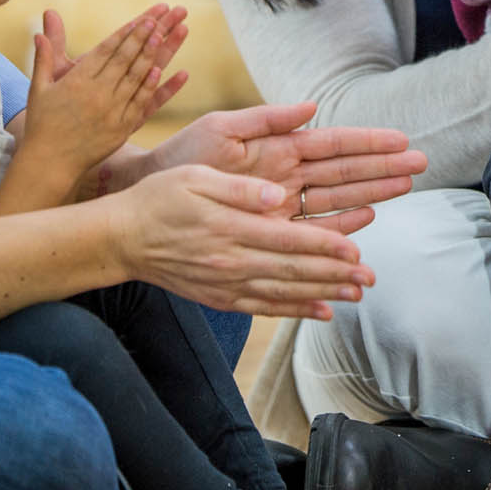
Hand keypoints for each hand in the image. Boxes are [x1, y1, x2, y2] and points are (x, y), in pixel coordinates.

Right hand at [22, 15, 177, 177]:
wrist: (49, 163)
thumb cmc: (43, 124)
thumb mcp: (39, 88)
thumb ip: (44, 58)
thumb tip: (38, 33)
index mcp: (77, 80)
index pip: (106, 50)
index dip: (126, 33)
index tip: (142, 19)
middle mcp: (96, 93)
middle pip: (124, 60)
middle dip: (142, 38)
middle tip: (158, 21)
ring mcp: (111, 111)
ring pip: (134, 78)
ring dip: (150, 56)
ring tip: (163, 37)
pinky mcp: (121, 129)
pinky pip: (140, 104)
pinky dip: (151, 86)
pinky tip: (160, 71)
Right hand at [107, 164, 379, 319]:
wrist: (121, 238)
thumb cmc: (160, 198)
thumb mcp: (196, 177)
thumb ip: (238, 187)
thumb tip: (274, 194)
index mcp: (229, 228)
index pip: (287, 239)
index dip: (324, 245)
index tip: (354, 249)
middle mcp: (231, 261)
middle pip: (292, 270)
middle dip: (334, 275)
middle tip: (369, 277)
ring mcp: (225, 284)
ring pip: (283, 292)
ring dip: (322, 294)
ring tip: (356, 295)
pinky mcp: (219, 297)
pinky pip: (263, 307)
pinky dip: (294, 311)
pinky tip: (321, 312)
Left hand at [143, 102, 425, 227]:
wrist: (150, 193)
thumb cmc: (184, 158)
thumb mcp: (223, 129)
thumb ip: (267, 119)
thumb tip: (310, 107)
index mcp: (279, 146)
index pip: (334, 143)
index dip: (368, 141)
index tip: (400, 139)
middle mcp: (288, 174)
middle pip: (346, 171)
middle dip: (383, 166)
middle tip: (420, 163)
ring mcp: (285, 202)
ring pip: (339, 198)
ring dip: (374, 192)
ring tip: (407, 186)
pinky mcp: (274, 227)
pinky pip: (316, 226)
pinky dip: (343, 223)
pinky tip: (369, 217)